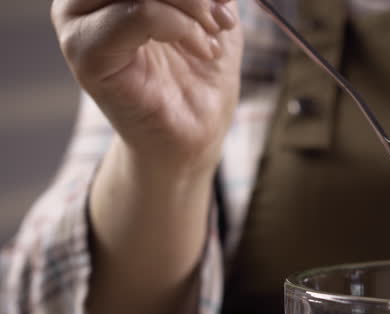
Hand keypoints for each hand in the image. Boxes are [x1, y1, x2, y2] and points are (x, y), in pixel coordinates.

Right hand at [51, 0, 242, 174]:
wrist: (194, 134)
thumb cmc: (197, 75)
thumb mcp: (210, 12)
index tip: (220, 0)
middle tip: (220, 16)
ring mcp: (77, 22)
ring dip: (192, 5)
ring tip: (213, 35)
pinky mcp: (86, 53)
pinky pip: (138, 13)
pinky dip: (182, 26)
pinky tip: (203, 50)